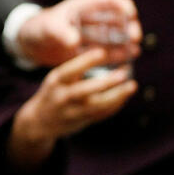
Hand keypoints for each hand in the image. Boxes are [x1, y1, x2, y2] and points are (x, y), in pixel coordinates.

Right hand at [8, 48, 136, 169]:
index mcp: (55, 81)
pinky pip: (102, 114)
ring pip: (98, 106)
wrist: (41, 122)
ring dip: (117, 96)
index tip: (102, 52)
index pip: (69, 70)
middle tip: (124, 72)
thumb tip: (104, 53)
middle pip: (85, 91)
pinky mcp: (83, 122)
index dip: (85, 61)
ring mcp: (73, 112)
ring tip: (132, 85)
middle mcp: (63, 97)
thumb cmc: (54, 91)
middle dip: (106, 82)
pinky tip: (126, 95)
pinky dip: (116, 105)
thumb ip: (76, 69)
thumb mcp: (58, 78)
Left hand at [16, 0, 140, 67]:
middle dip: (130, 26)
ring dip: (127, 42)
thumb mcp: (46, 29)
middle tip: (135, 38)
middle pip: (119, 18)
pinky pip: (110, 51)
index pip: (111, 0)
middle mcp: (92, 19)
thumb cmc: (36, 30)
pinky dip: (119, 54)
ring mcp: (93, 34)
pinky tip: (129, 59)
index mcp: (83, 7)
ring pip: (117, 35)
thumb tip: (74, 41)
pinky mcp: (91, 49)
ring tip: (134, 51)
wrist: (28, 44)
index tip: (131, 15)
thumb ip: (59, 32)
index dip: (124, 5)